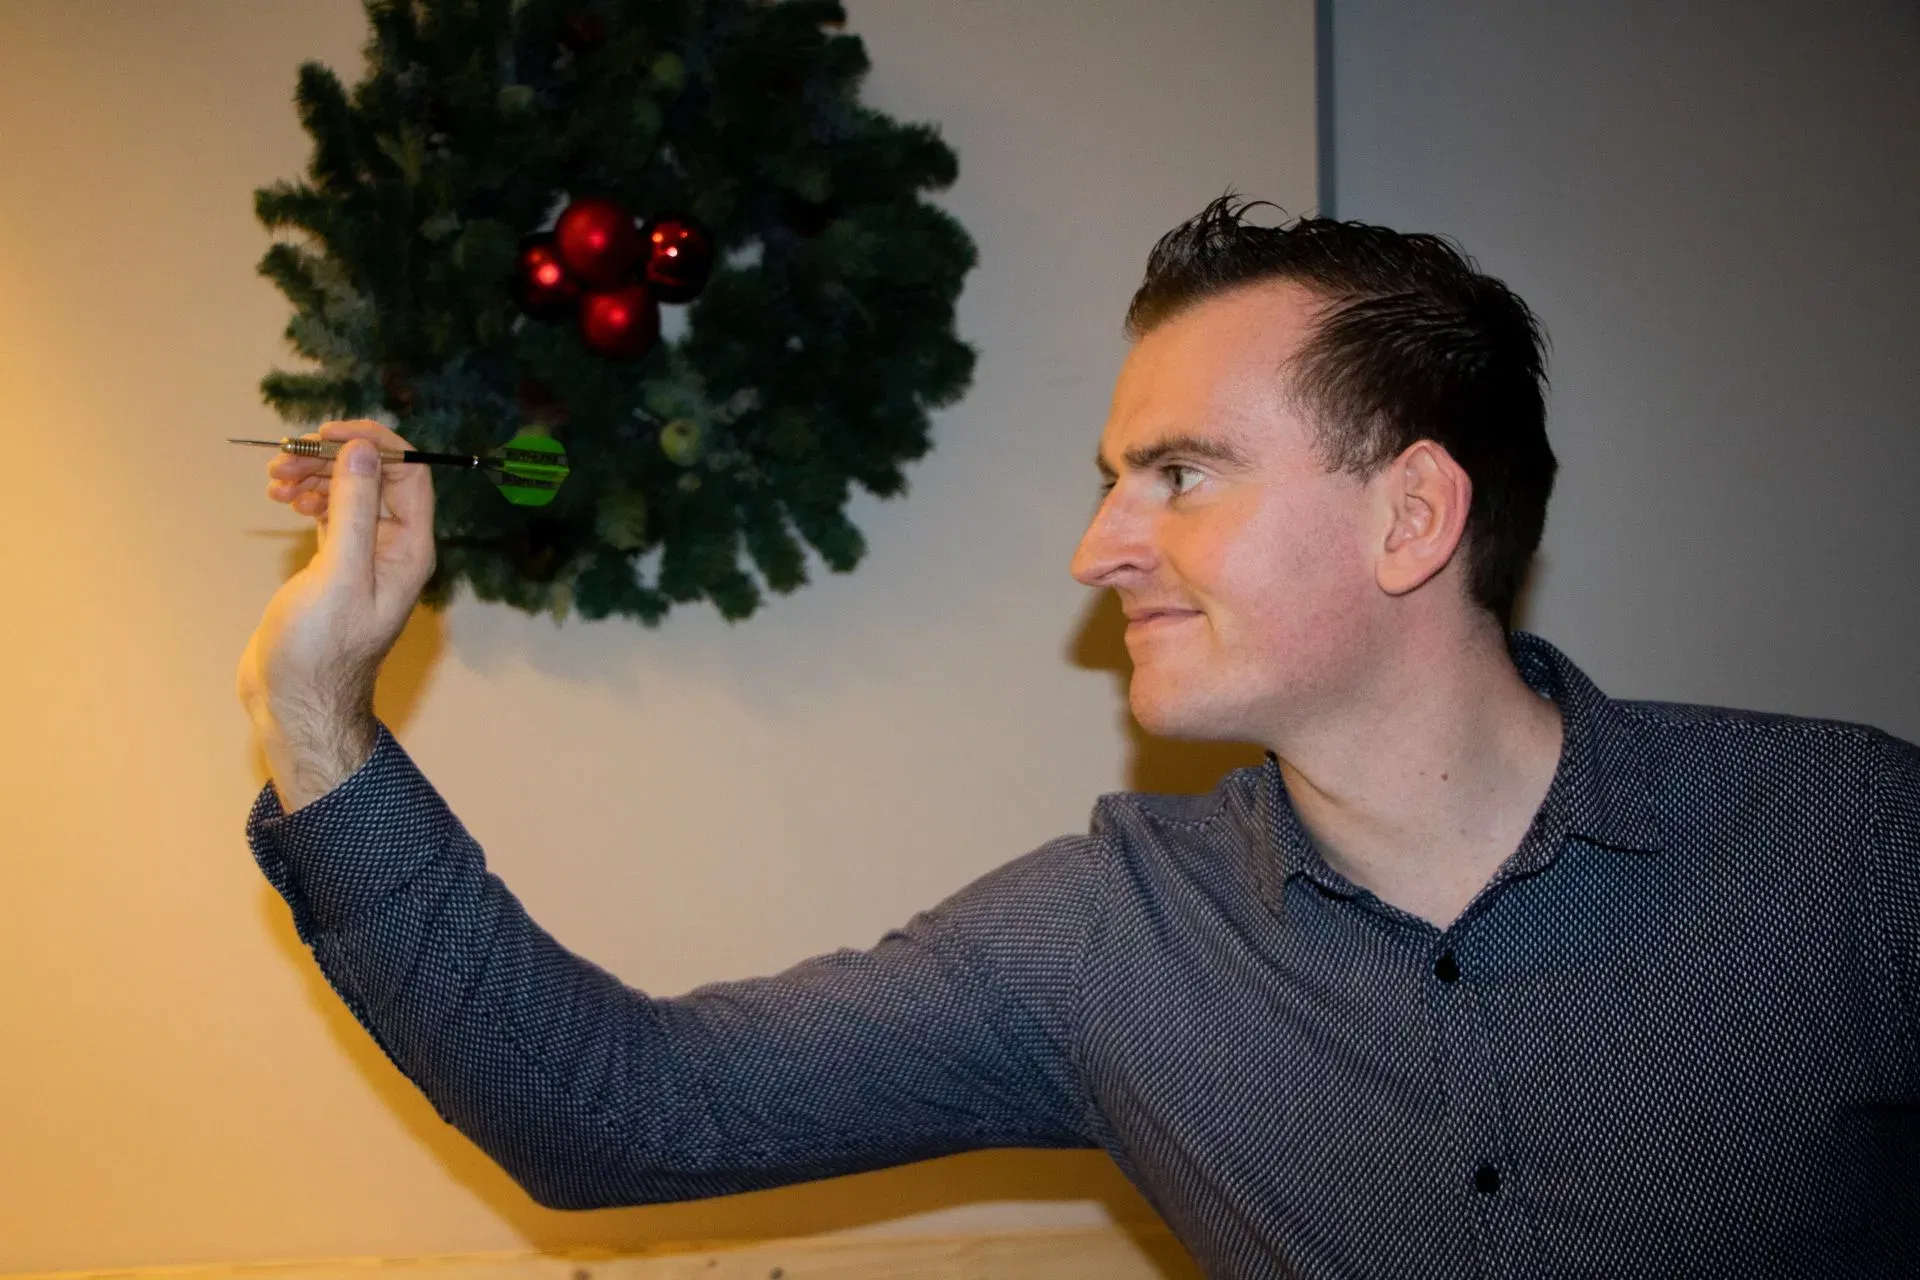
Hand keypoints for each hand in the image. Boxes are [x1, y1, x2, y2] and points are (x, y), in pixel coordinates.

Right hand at [237, 420, 435, 809]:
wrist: (294, 698)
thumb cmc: (319, 646)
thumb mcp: (339, 572)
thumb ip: (354, 508)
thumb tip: (364, 449)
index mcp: (410, 550)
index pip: (410, 473)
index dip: (374, 443)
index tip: (327, 432)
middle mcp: (393, 549)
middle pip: (375, 478)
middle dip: (333, 459)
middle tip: (285, 458)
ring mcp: (363, 556)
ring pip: (347, 493)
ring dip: (313, 476)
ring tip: (274, 479)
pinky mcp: (333, 564)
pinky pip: (329, 514)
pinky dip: (306, 498)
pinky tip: (281, 498)